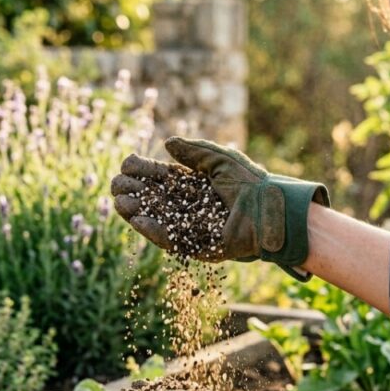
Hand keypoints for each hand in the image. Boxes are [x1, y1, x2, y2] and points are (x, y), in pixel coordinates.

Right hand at [111, 137, 329, 279]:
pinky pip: (173, 240)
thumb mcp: (220, 160)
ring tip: (119, 202)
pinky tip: (138, 220)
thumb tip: (166, 143)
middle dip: (135, 192)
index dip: (143, 172)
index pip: (162, 179)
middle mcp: (191, 208)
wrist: (273, 209)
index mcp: (195, 187)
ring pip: (159, 220)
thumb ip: (194, 153)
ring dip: (138, 212)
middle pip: (155, 200)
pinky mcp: (199, 247)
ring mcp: (194, 229)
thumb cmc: (252, 183)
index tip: (126, 164)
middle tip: (116, 184)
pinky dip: (155, 231)